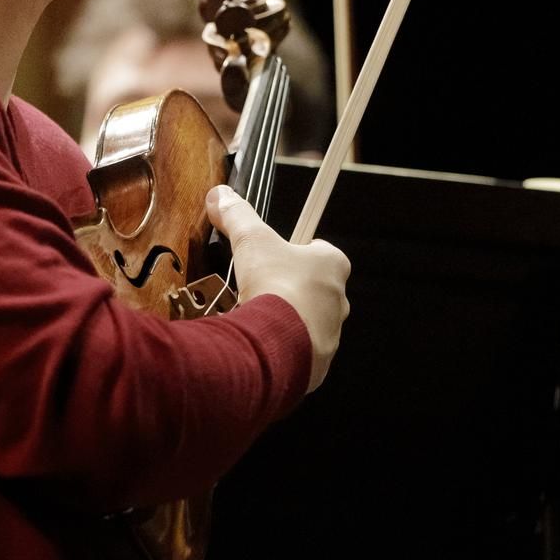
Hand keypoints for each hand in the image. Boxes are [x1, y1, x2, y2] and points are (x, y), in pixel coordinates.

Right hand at [205, 185, 350, 392]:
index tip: (277, 254)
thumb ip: (238, 215)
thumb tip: (220, 196)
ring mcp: (330, 334)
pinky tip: (259, 342)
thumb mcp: (251, 241)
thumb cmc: (274, 286)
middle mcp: (339, 300)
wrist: (277, 346)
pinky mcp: (318, 363)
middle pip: (313, 287)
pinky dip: (281, 346)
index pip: (320, 251)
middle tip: (260, 286)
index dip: (296, 251)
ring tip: (256, 316)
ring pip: (306, 321)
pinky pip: (299, 351)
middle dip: (288, 287)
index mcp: (332, 265)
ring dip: (284, 318)